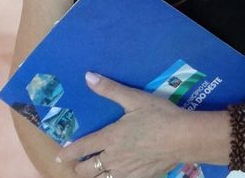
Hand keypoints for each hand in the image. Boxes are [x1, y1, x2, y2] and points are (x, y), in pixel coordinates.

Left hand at [56, 72, 188, 177]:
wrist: (184, 138)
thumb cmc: (160, 116)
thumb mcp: (135, 99)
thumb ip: (110, 89)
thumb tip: (88, 76)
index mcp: (110, 137)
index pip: (82, 148)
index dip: (68, 153)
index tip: (60, 156)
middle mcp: (114, 157)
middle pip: (88, 170)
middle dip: (79, 168)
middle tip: (77, 165)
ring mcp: (127, 171)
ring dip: (95, 177)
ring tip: (93, 174)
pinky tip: (117, 177)